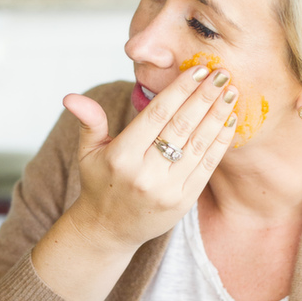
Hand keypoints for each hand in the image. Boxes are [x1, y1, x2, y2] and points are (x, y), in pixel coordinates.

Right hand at [62, 67, 237, 252]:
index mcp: (122, 156)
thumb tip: (70, 96)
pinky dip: (220, 141)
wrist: (108, 230)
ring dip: (218, 115)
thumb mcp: (88, 152)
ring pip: (198, 145)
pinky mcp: (183, 201)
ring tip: (231, 92)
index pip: (156, 115)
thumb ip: (89, 121)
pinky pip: (206, 166)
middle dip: (204, 96)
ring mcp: (166, 189)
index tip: (198, 70)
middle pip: (181, 126)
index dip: (180, 90)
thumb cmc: (100, 183)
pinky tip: (229, 120)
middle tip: (222, 73)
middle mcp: (145, 173)